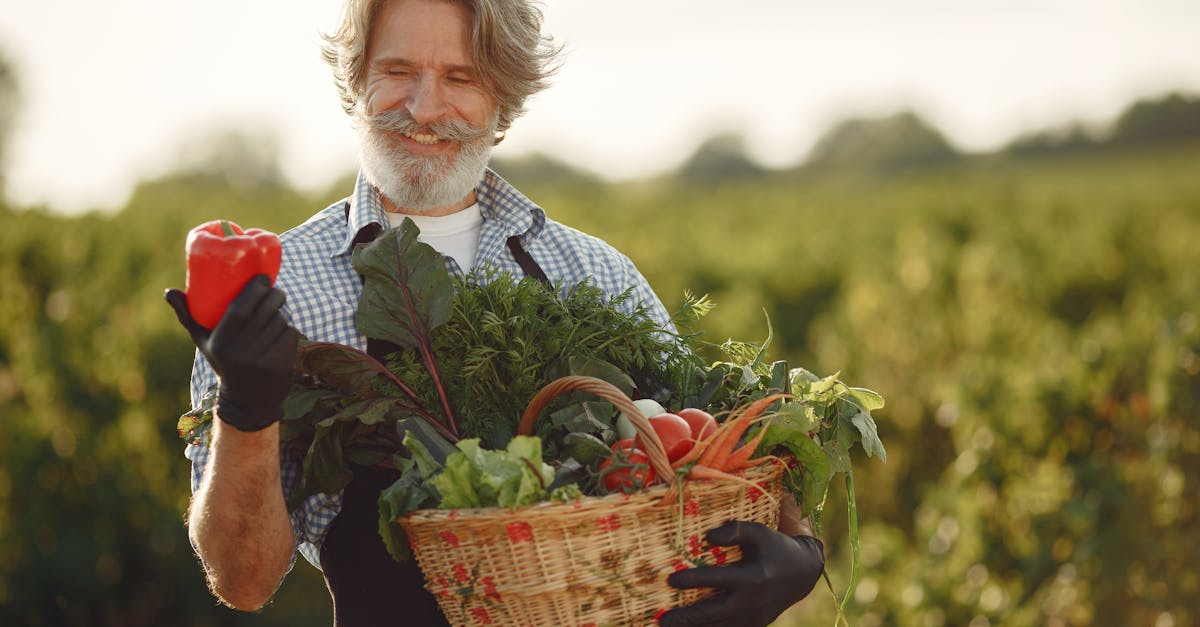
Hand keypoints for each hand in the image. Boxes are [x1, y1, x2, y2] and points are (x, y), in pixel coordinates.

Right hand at [165, 275, 297, 430]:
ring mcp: (262, 359)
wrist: (247, 400)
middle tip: (275, 290)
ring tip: (278, 309)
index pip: (240, 309)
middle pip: (265, 311)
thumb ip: (187, 316)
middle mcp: (241, 352)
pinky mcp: (281, 364)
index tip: (262, 277)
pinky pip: (290, 333)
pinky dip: (289, 328)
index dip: (254, 289)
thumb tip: (168, 291)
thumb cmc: (224, 361)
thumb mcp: (203, 342)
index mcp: (220, 343)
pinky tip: (282, 328)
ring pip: (280, 320)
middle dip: (275, 294)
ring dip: (283, 311)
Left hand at [661, 521, 824, 626]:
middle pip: (714, 614)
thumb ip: (735, 531)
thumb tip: (707, 537)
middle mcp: (752, 602)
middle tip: (662, 620)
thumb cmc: (774, 548)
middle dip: (687, 618)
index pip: (718, 579)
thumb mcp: (759, 533)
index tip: (671, 579)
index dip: (694, 580)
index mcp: (753, 577)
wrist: (801, 575)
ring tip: (668, 626)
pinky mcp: (753, 626)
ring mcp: (753, 618)